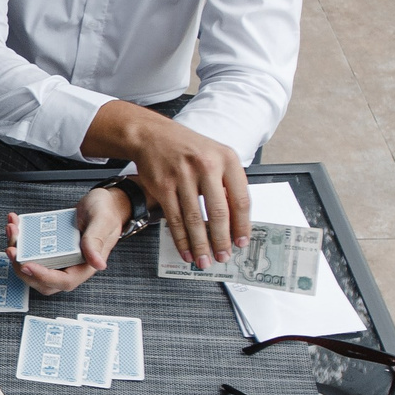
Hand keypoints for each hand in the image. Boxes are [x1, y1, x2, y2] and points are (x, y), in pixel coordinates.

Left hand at [7, 188, 125, 294]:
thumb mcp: (102, 222)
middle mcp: (69, 265)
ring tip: (13, 229)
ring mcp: (58, 258)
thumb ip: (96, 242)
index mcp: (85, 266)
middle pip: (41, 279)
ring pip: (31, 265)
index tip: (26, 264)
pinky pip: (30, 249)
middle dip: (22, 266)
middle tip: (12, 248)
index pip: (62, 281)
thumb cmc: (106, 213)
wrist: (103, 204)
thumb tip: (98, 264)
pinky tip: (16, 222)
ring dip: (17, 251)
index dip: (43, 276)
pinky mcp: (49, 247)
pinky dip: (19, 238)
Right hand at [80, 103, 248, 270]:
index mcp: (227, 159)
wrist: (153, 135)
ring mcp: (183, 176)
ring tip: (205, 260)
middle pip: (219, 213)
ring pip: (195, 220)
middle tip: (223, 256)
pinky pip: (175, 219)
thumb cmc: (188, 148)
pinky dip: (181, 239)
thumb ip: (229, 183)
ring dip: (201, 245)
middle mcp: (206, 166)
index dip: (242, 226)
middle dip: (222, 241)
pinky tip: (186, 250)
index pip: (241, 200)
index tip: (241, 242)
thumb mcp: (216, 155)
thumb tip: (238, 221)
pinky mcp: (163, 186)